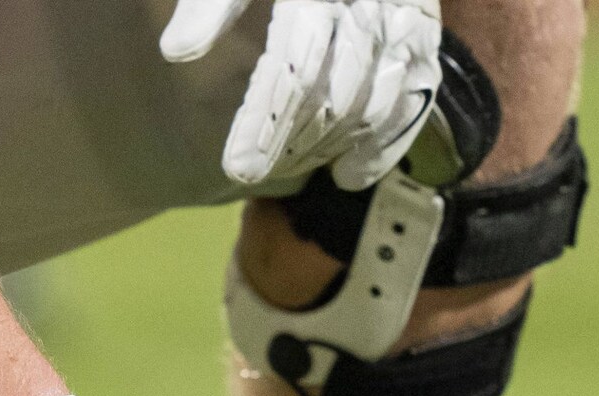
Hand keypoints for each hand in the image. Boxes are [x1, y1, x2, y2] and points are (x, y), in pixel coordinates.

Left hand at [161, 0, 442, 190]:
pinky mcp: (423, 38)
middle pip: (335, 95)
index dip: (265, 122)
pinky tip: (347, 176)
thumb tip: (175, 51)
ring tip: (286, 169)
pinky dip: (385, 144)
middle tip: (250, 174)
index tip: (237, 169)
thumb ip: (210, 5)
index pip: (292, 66)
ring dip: (329, 146)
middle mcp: (368, 5)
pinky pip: (416, 100)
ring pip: (375, 103)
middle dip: (291, 142)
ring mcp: (404, 21)